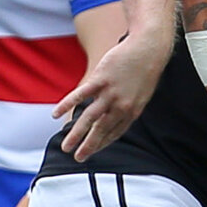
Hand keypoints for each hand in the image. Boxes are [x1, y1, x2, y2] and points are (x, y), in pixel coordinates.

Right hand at [54, 28, 172, 159]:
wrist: (149, 48)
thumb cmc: (146, 68)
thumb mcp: (142, 91)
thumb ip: (130, 104)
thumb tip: (120, 112)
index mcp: (132, 111)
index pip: (115, 133)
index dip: (102, 143)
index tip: (92, 151)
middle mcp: (121, 106)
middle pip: (101, 130)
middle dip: (89, 146)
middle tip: (78, 158)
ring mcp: (110, 93)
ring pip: (90, 118)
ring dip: (76, 134)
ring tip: (66, 147)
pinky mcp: (101, 79)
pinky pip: (81, 95)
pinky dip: (67, 105)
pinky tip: (56, 114)